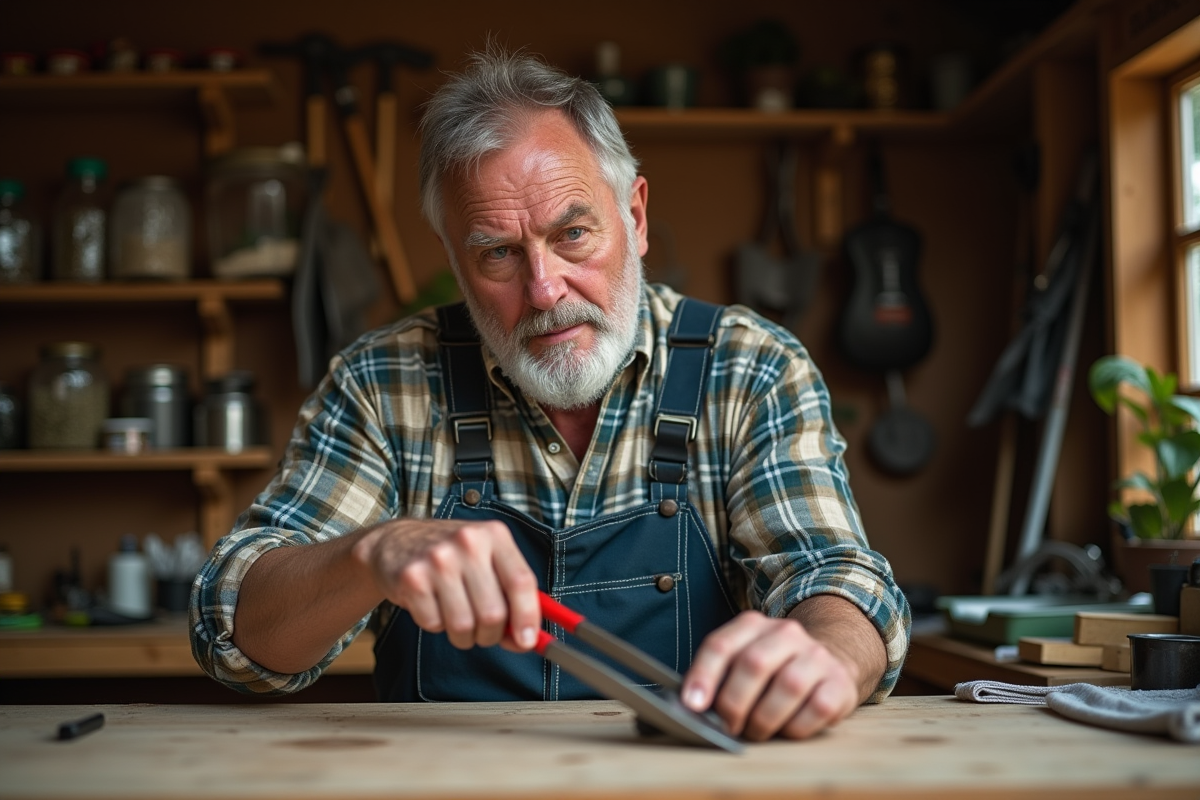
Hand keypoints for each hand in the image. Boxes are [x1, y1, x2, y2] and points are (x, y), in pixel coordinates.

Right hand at [352, 519, 539, 651]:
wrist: (396, 541)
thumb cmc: (452, 556)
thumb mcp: (488, 559)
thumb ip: (512, 594)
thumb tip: (529, 639)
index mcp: (495, 535)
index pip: (521, 582)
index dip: (528, 617)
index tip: (528, 641)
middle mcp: (468, 543)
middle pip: (493, 613)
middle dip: (491, 635)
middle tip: (483, 631)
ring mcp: (438, 559)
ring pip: (463, 625)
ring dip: (463, 635)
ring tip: (456, 617)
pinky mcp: (412, 578)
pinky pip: (434, 624)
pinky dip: (436, 625)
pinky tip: (433, 605)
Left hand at [681, 610, 861, 740]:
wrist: (826, 664)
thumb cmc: (771, 671)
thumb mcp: (741, 662)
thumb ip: (716, 679)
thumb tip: (691, 708)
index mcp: (753, 625)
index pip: (721, 645)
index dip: (703, 676)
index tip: (693, 705)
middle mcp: (786, 633)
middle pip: (753, 664)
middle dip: (734, 703)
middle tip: (728, 727)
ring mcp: (816, 655)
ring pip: (787, 686)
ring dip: (764, 719)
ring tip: (756, 731)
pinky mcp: (840, 682)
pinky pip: (816, 708)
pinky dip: (795, 727)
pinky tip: (787, 729)